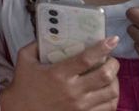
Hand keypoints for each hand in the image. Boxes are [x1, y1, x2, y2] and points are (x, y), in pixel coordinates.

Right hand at [1, 39, 118, 110]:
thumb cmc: (23, 85)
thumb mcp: (24, 60)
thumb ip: (35, 45)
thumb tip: (48, 34)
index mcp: (58, 74)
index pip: (86, 59)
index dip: (102, 48)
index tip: (112, 40)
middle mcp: (72, 91)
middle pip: (105, 76)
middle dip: (114, 64)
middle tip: (111, 59)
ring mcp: (80, 106)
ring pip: (111, 93)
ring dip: (115, 81)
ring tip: (111, 75)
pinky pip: (108, 108)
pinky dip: (112, 98)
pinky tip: (107, 91)